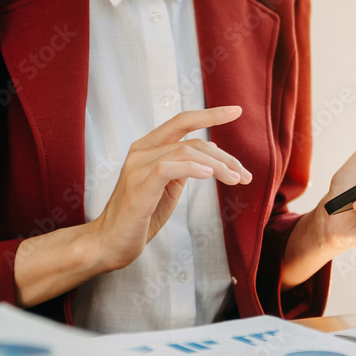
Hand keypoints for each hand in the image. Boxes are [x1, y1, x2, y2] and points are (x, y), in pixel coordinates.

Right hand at [87, 106, 250, 271]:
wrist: (109, 244)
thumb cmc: (140, 217)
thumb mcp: (167, 188)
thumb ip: (182, 167)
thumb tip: (210, 152)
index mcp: (147, 148)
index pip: (182, 121)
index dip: (210, 114)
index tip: (236, 110)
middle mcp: (141, 152)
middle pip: (192, 141)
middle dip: (225, 156)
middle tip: (246, 175)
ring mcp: (137, 169)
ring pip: (185, 152)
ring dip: (218, 166)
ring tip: (236, 180)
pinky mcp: (138, 188)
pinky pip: (168, 168)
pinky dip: (193, 169)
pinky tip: (210, 174)